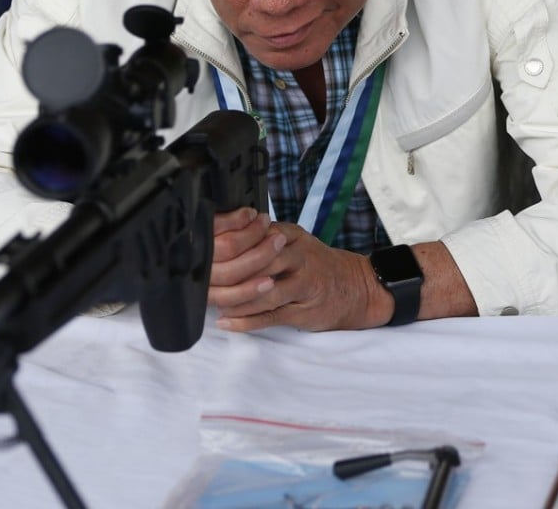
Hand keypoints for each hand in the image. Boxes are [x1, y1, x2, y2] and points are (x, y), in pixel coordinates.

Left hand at [207, 208, 392, 330]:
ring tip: (210, 302)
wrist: (358, 287)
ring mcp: (302, 283)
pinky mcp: (304, 309)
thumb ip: (262, 238)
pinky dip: (246, 321)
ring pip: (260, 291)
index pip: (250, 237)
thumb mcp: (292, 240)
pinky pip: (270, 316)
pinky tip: (227, 322)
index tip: (200, 256)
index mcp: (289, 235)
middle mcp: (296, 255)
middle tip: (199, 282)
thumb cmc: (314, 263)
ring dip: (232, 299)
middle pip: (253, 263)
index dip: (224, 248)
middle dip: (224, 275)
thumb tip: (218, 241)